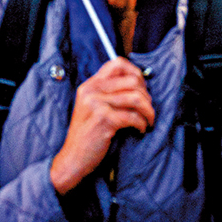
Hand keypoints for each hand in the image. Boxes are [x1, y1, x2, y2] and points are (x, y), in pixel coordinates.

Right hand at [49, 57, 154, 193]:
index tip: (142, 88)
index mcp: (90, 85)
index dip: (136, 73)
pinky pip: (133, 116)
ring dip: (148, 111)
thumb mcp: (92, 107)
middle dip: (147, 96)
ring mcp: (96, 104)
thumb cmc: (88, 134)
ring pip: (136, 98)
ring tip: (148, 120)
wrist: (73, 158)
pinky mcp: (104, 120)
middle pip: (132, 80)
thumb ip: (108, 92)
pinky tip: (140, 129)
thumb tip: (138, 83)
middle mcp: (92, 90)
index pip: (118, 64)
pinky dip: (141, 123)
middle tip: (147, 109)